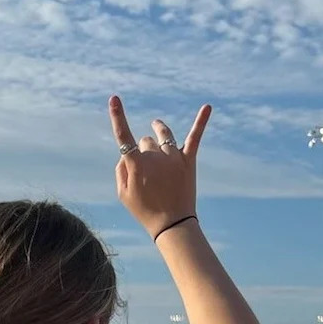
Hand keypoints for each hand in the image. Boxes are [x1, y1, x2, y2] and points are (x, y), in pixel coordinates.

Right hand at [108, 98, 210, 238]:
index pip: (124, 137)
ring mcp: (173, 157)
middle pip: (145, 141)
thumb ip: (121, 170)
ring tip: (156, 127)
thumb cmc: (144, 211)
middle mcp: (155, 156)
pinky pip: (195, 137)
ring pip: (162, 136)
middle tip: (146, 171)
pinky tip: (208, 107)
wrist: (172, 224)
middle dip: (143, 150)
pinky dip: (201, 121)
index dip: (118, 117)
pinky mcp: (188, 160)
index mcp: (136, 165)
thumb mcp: (123, 194)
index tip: (114, 99)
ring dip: (158, 134)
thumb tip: (126, 153)